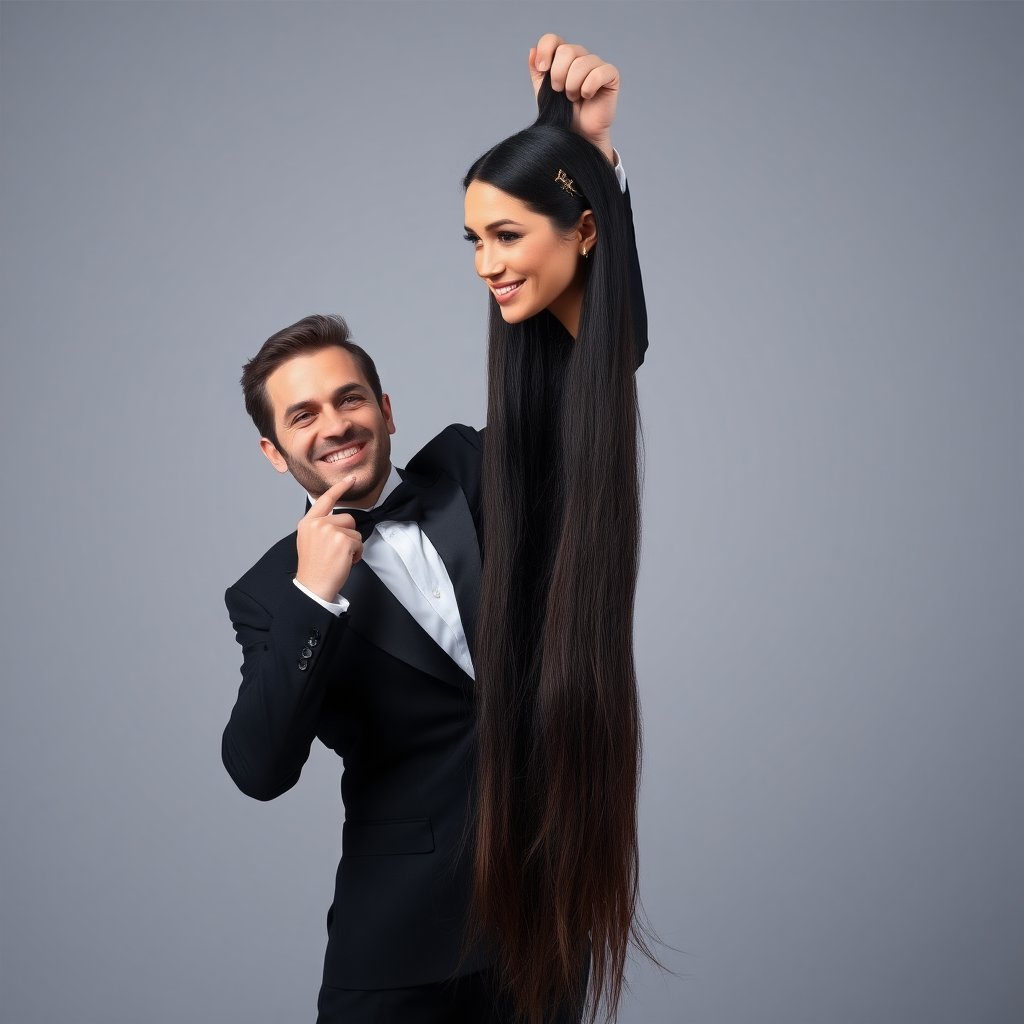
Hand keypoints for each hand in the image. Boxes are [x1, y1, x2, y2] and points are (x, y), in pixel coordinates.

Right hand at [295, 478, 363, 601]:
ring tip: (339, 557)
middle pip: (347, 518)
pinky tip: (344, 561)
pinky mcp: (342, 540)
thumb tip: (337, 521)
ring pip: (355, 531)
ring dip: (353, 545)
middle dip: (348, 534)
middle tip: (336, 551)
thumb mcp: (309, 540)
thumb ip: (320, 527)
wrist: (313, 586)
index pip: (326, 499)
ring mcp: (330, 531)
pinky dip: (356, 554)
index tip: (351, 479)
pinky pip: (359, 542)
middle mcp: (317, 524)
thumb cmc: (314, 567)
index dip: (340, 487)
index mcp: (308, 522)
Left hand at [530, 34, 618, 163]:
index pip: (553, 40)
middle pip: (566, 50)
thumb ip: (537, 71)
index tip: (542, 69)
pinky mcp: (611, 76)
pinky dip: (588, 87)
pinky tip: (587, 96)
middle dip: (558, 74)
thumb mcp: (543, 92)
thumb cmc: (562, 114)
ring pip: (581, 63)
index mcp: (563, 58)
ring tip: (572, 98)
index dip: (545, 51)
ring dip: (572, 85)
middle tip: (559, 91)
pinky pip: (599, 72)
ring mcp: (597, 65)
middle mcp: (580, 57)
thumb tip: (532, 50)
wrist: (577, 135)